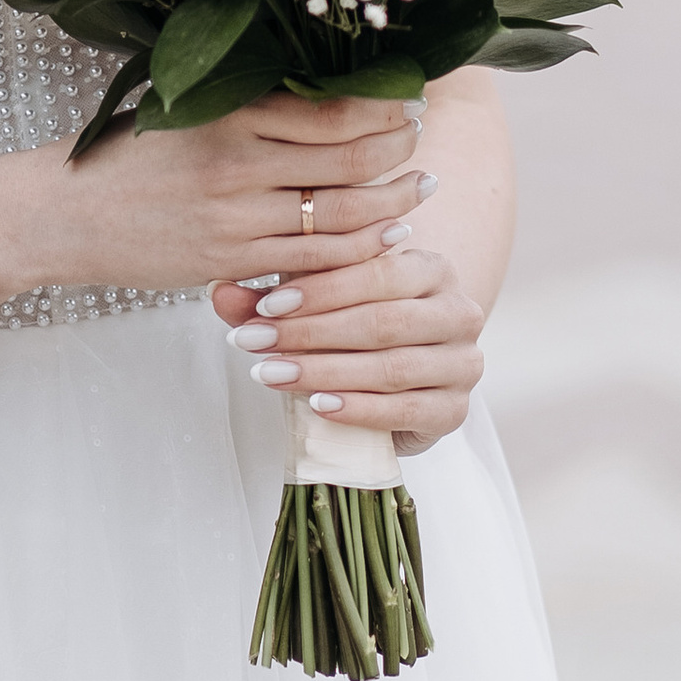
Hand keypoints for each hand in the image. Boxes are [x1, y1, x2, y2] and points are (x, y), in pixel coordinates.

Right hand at [4, 91, 431, 303]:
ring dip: (393, 206)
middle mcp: (239, 162)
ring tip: (416, 190)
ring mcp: (236, 217)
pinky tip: (378, 237)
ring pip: (345, 217)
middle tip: (420, 144)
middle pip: (355, 161)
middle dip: (402, 153)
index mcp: (229, 110)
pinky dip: (356, 251)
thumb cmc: (126, 155)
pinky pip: (314, 261)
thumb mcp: (186, 110)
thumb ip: (253, 104)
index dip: (388, 109)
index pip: (338, 110)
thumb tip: (335, 96)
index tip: (408, 101)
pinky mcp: (230, 261)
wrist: (60, 214)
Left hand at [211, 237, 487, 453]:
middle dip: (311, 333)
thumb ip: (269, 298)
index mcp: (433, 269)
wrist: (395, 380)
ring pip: (391, 367)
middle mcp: (459, 312)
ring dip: (325, 371)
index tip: (265, 306)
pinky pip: (406, 411)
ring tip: (271, 375)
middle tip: (254, 343)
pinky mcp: (455, 411)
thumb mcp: (312, 303)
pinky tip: (317, 405)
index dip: (320, 289)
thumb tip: (217, 292)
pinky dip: (358, 408)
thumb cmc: (350, 326)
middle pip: (383, 321)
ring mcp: (463, 365)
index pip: (378, 272)